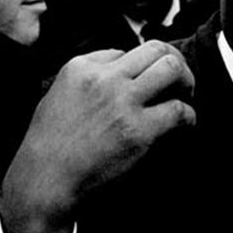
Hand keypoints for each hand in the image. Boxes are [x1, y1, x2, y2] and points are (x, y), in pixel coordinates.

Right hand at [0, 40, 194, 232]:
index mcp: (83, 67)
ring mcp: (123, 103)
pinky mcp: (138, 131)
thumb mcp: (59, 90)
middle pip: (157, 49)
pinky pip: (178, 110)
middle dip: (174, 60)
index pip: (126, 50)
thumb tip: (121, 61)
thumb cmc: (48, 143)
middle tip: (178, 78)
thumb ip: (89, 72)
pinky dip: (189, 116)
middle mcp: (105, 79)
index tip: (145, 80)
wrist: (43, 183)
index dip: (140, 66)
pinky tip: (185, 123)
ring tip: (186, 93)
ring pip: (172, 68)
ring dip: (186, 79)